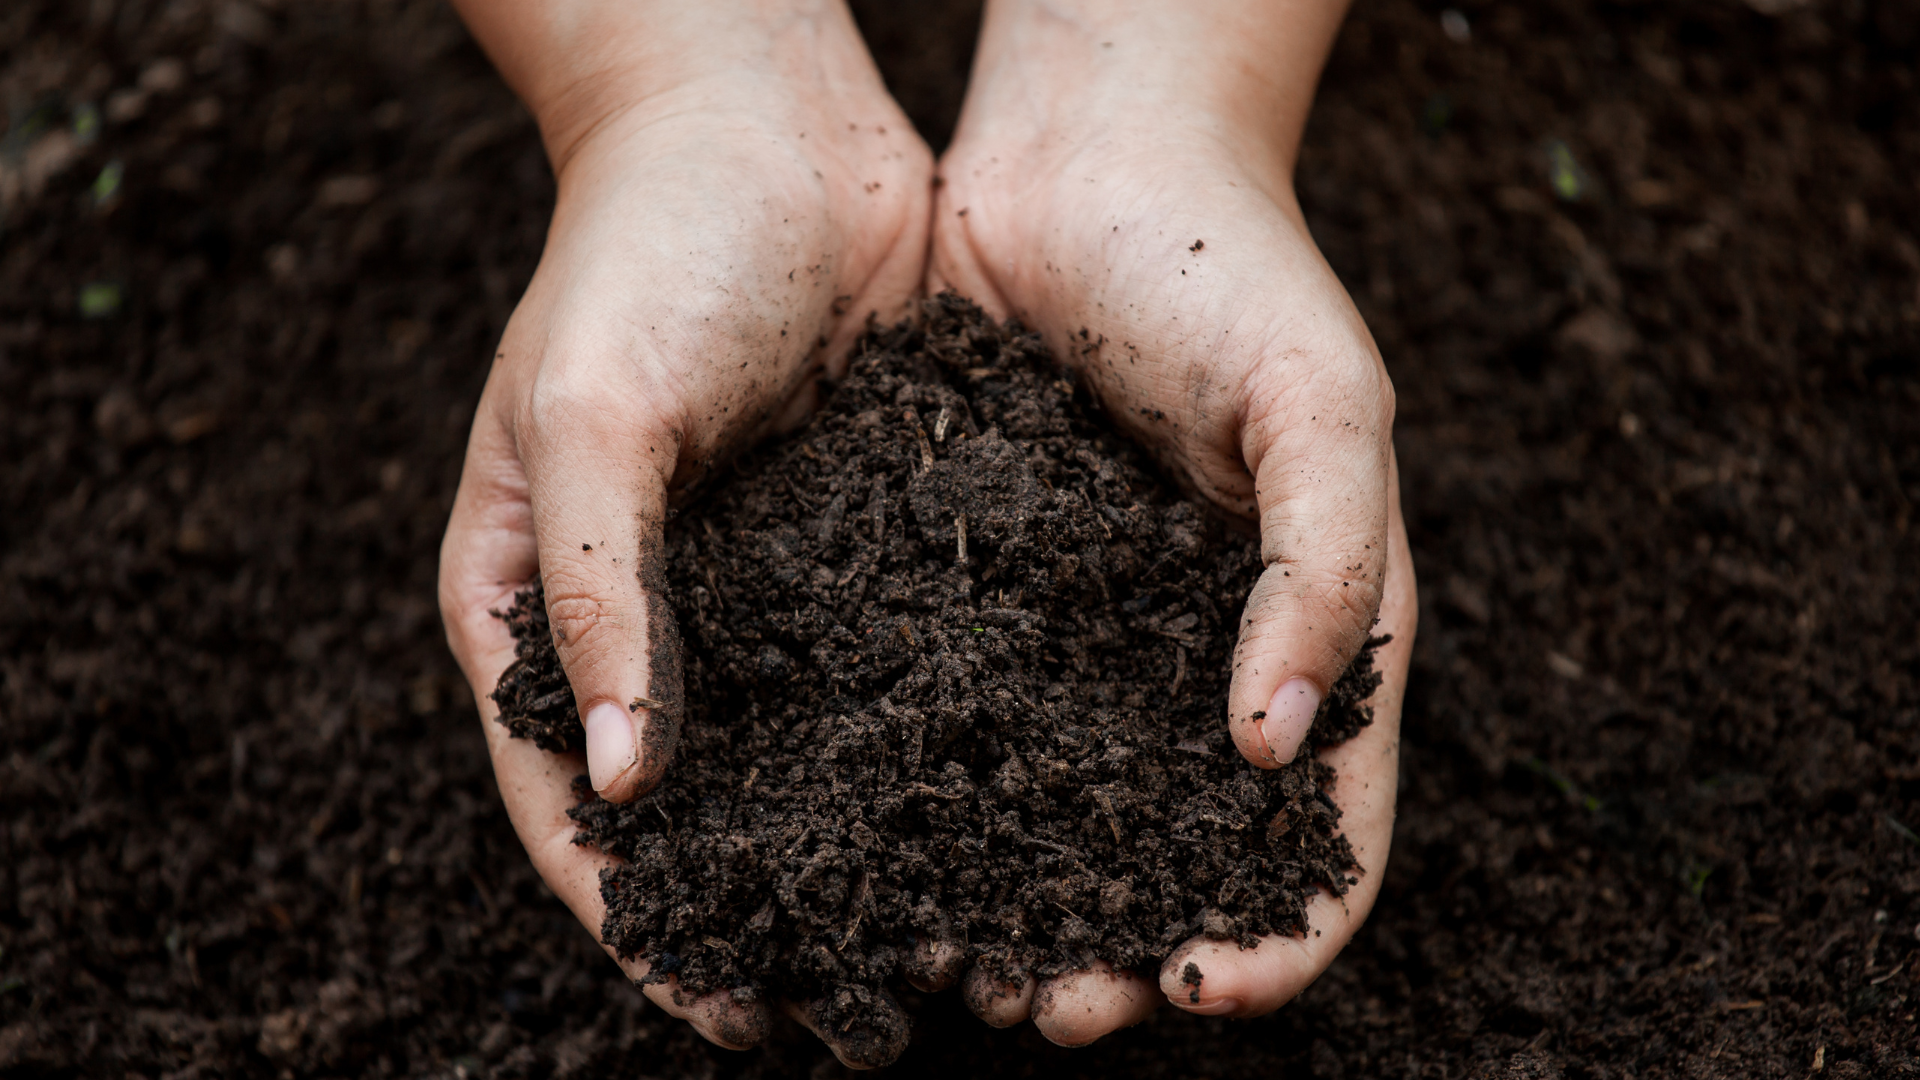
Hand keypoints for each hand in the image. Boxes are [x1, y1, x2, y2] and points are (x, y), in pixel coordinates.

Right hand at [436, 0, 930, 1064]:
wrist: (768, 122)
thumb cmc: (644, 247)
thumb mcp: (591, 413)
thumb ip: (598, 595)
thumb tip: (627, 788)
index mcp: (533, 602)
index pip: (570, 804)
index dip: (640, 918)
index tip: (721, 1009)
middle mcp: (647, 614)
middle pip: (694, 805)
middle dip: (764, 912)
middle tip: (851, 1014)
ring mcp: (757, 586)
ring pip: (803, 755)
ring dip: (863, 850)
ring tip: (945, 944)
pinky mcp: (857, 544)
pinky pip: (889, 671)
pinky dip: (930, 748)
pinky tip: (1003, 811)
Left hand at [926, 0, 1416, 1043]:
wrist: (1086, 159)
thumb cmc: (1231, 269)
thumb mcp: (1324, 407)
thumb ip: (1324, 572)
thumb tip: (1275, 753)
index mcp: (1313, 634)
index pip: (1326, 829)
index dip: (1281, 930)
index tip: (1205, 990)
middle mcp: (1198, 658)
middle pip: (1179, 852)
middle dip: (1128, 949)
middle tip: (1054, 1010)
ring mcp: (1087, 635)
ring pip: (1062, 810)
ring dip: (1022, 904)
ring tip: (959, 967)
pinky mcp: (983, 594)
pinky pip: (966, 717)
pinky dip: (939, 798)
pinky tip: (884, 845)